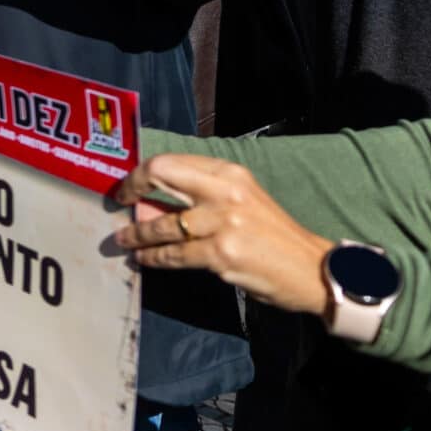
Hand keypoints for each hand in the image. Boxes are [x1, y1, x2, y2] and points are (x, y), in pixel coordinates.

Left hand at [113, 153, 336, 316]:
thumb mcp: (241, 202)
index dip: (142, 173)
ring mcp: (223, 222)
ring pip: (163, 224)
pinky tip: (144, 259)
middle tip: (119, 204)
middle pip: (162, 175)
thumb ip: (199, 197)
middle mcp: (225, 191)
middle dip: (133, 189)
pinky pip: (174, 254)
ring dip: (137, 234)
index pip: (171, 162)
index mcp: (228, 173)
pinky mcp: (222, 254)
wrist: (311, 269)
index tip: (128, 186)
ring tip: (124, 240)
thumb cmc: (272, 235)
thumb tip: (149, 204)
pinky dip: (153, 257)